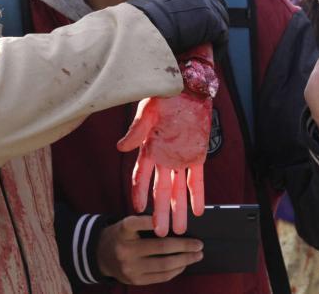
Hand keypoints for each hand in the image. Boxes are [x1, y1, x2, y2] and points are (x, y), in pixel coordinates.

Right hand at [97, 215, 202, 284]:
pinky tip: (184, 264)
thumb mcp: (126, 224)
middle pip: (160, 247)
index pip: (138, 223)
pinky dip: (176, 270)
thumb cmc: (121, 235)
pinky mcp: (135, 280)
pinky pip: (161, 276)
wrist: (100, 255)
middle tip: (199, 244)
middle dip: (184, 246)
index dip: (155, 221)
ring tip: (196, 255)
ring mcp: (130, 267)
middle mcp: (125, 249)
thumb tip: (176, 226)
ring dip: (185, 260)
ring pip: (164, 265)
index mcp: (122, 230)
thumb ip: (145, 223)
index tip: (174, 220)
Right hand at [116, 91, 211, 235]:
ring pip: (179, 189)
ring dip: (179, 209)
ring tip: (180, 230)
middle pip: (161, 190)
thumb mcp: (148, 111)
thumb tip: (121, 149)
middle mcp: (163, 157)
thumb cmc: (164, 94)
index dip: (139, 193)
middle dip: (160, 212)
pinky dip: (198, 194)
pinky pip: (197, 179)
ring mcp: (180, 158)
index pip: (141, 176)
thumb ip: (137, 131)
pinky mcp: (197, 155)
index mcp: (148, 148)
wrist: (190, 85)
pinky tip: (198, 211)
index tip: (138, 211)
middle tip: (160, 234)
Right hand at [128, 0, 227, 54]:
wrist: (149, 23)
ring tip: (210, 42)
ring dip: (217, 30)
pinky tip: (213, 52)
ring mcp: (210, 3)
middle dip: (216, 13)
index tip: (203, 9)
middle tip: (207, 28)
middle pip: (218, 0)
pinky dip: (219, 45)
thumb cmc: (145, 9)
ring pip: (222, 18)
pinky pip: (222, 36)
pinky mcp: (215, 21)